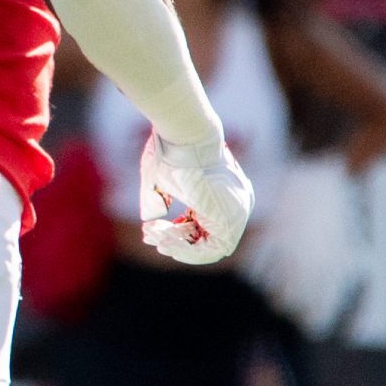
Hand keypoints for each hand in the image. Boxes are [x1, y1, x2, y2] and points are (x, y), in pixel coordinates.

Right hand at [138, 133, 252, 264]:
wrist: (186, 134)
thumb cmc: (170, 151)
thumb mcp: (158, 180)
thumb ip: (157, 202)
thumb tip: (149, 221)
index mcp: (222, 192)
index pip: (202, 223)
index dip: (177, 232)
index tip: (153, 230)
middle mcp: (234, 204)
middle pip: (205, 237)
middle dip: (175, 241)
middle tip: (150, 236)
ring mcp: (236, 214)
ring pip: (208, 248)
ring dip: (178, 248)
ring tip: (155, 237)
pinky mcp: (231, 221)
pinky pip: (212, 250)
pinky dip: (187, 251)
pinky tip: (165, 240)